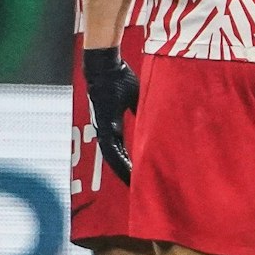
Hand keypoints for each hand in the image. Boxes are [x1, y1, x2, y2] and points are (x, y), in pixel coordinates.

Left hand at [82, 46, 139, 184]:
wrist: (106, 65)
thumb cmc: (119, 77)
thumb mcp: (135, 97)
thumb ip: (140, 110)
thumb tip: (152, 117)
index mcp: (113, 125)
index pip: (120, 151)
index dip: (127, 165)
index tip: (137, 177)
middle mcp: (106, 130)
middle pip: (114, 159)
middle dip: (124, 174)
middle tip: (136, 190)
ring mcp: (103, 128)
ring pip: (111, 157)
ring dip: (122, 172)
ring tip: (134, 185)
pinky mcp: (103, 124)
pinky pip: (111, 148)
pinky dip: (120, 160)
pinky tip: (128, 170)